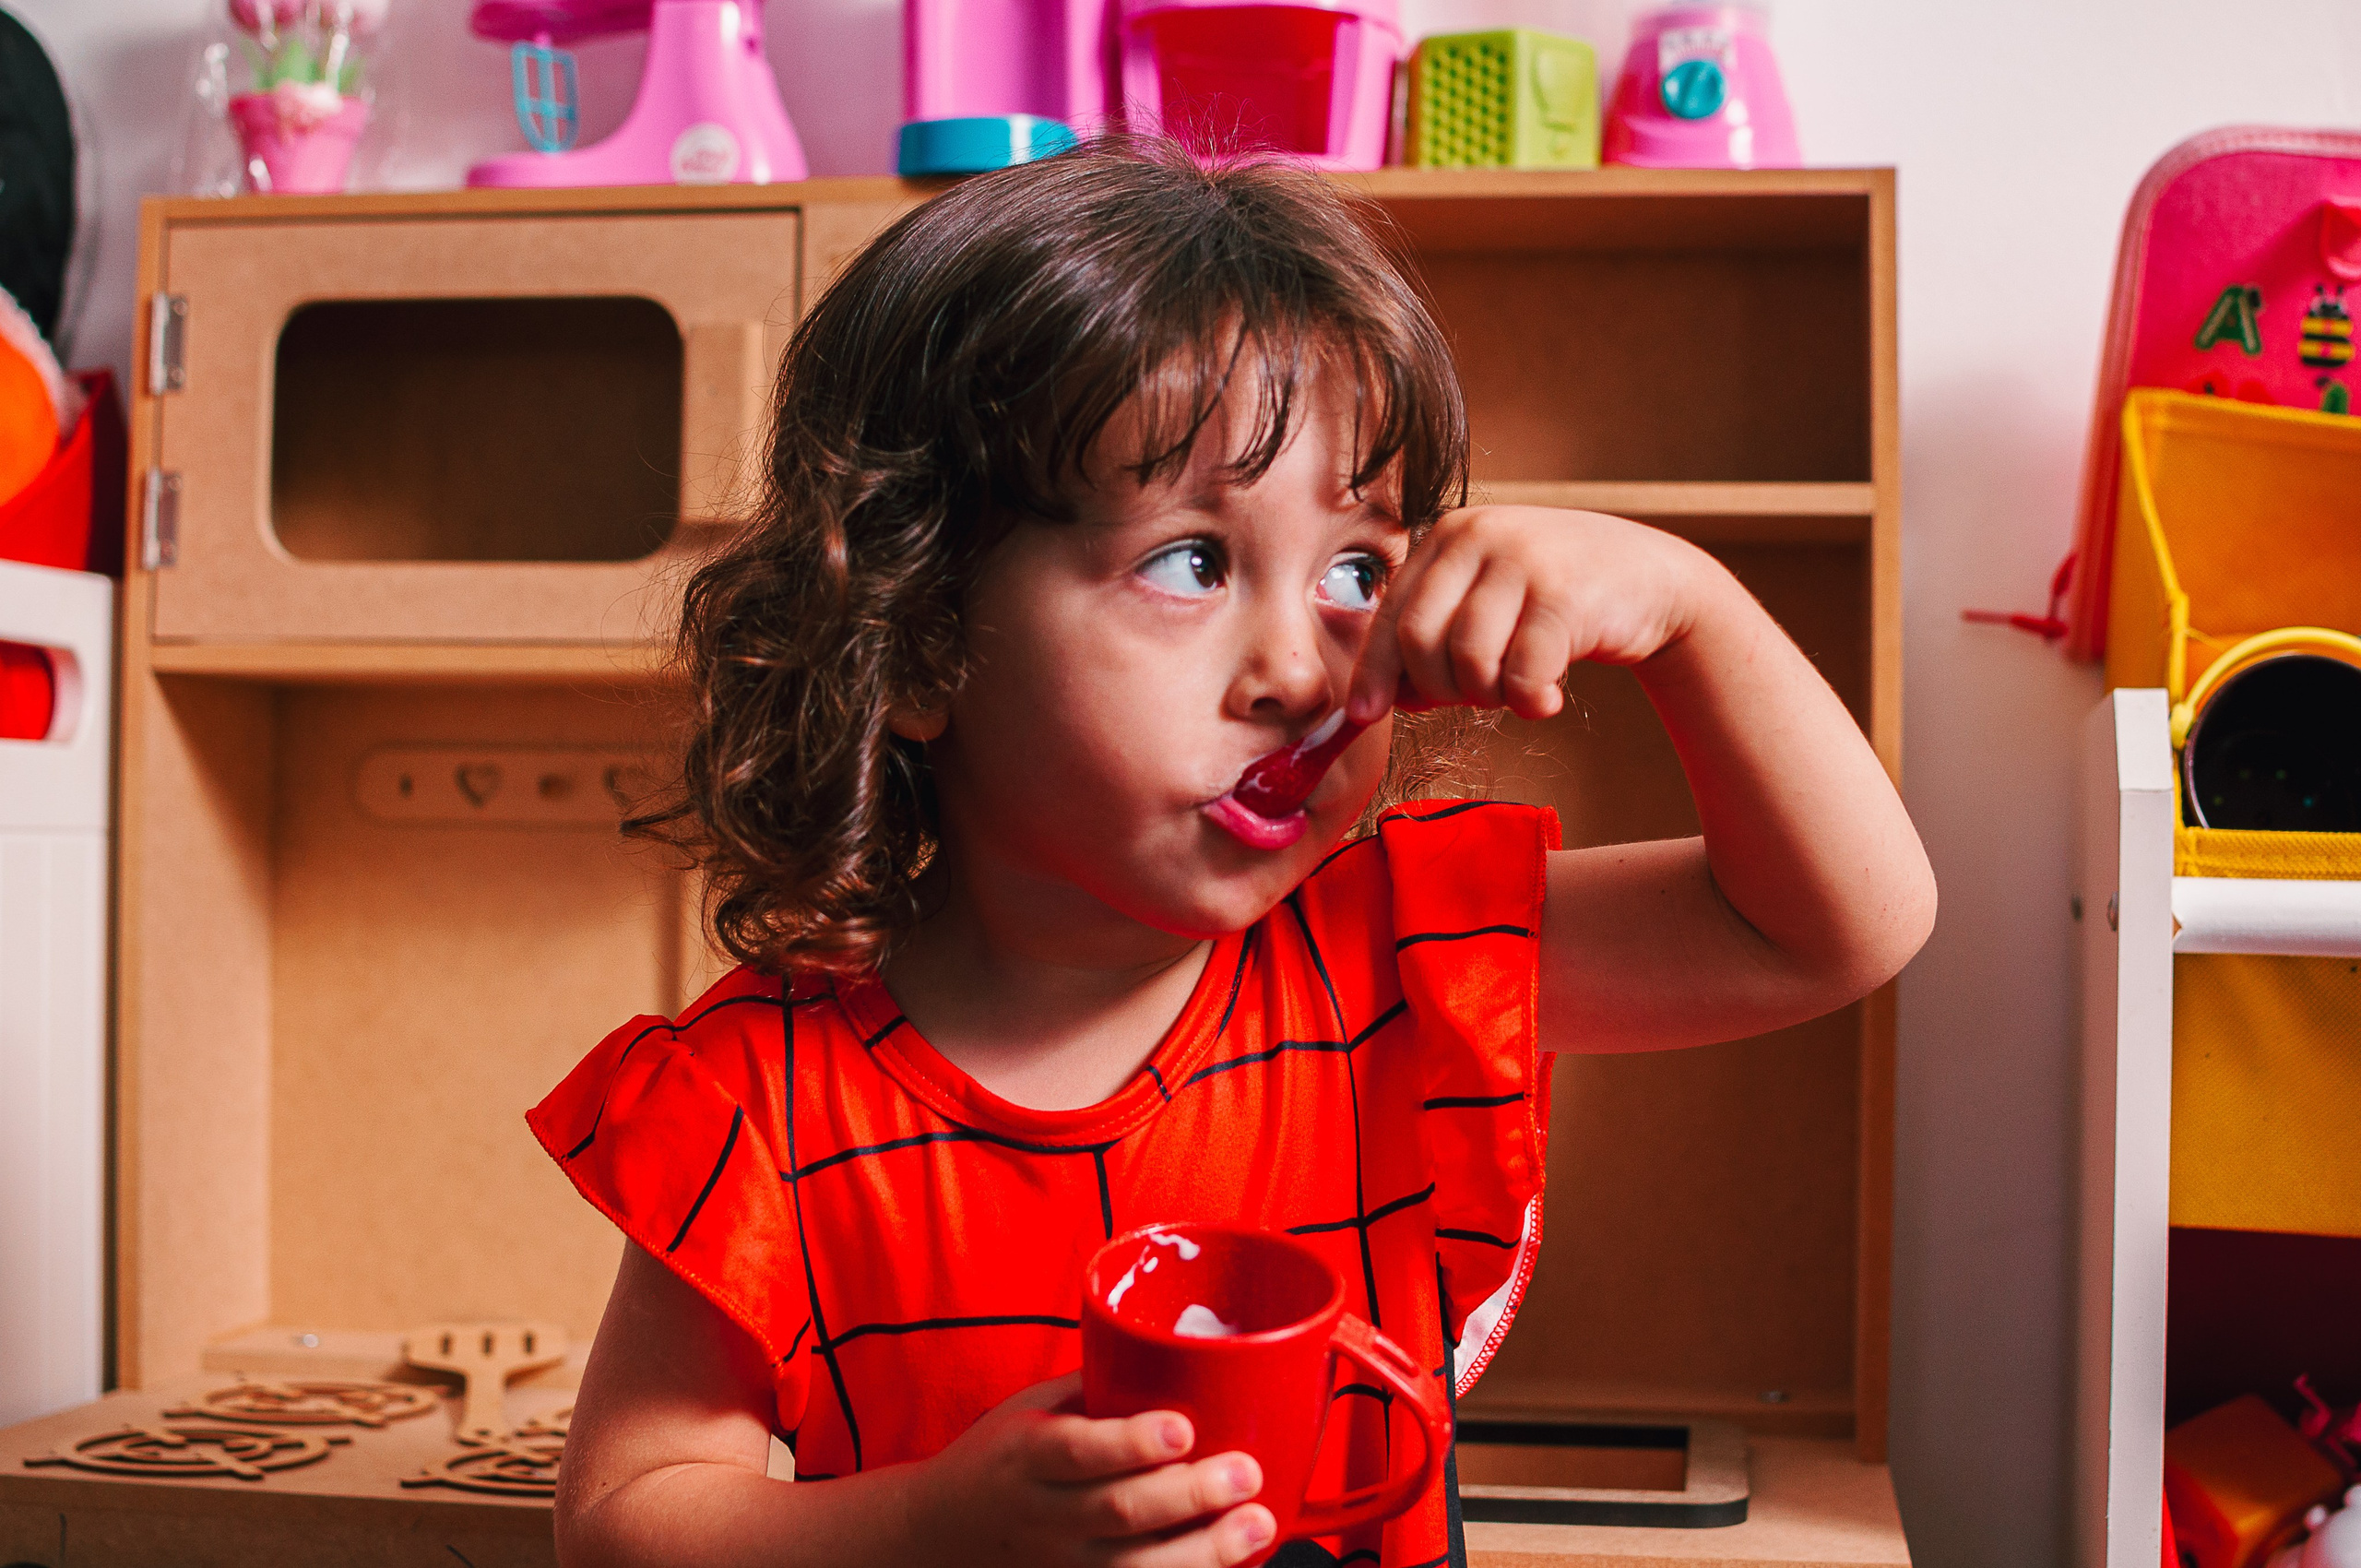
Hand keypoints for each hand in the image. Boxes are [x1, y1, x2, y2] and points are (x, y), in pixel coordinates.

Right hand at [908, 1372, 1276, 1566]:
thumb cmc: (998, 1459)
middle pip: (1120, 1512)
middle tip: (1246, 1471)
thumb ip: (1097, 1389)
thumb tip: (1179, 1353)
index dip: (1133, 1443)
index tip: (1184, 1428)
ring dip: (1205, 1551)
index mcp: (1027, 1454)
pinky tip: (1232, 1566)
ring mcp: (1060, 1565)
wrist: (938, 1533)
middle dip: (1191, 1495)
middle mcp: (1043, 1515)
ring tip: (1258, 1523)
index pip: (1079, 1451)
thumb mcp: (1031, 1409)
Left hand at [1348, 507, 1716, 724]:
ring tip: (1519, 688)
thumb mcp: (1487, 602)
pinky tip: (1548, 697)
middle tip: (1479, 695)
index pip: (1390, 615)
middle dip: (1441, 689)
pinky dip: (1529, 702)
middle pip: (1420, 643)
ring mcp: (1522, 560)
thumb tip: (1379, 699)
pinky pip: (1520, 676)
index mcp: (1448, 536)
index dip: (1374, 672)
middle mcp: (1479, 536)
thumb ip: (1435, 636)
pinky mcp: (1564, 593)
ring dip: (1490, 697)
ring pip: (1467, 662)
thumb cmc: (1557, 600)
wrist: (1654, 579)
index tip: (1363, 714)